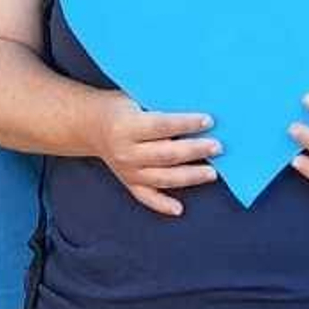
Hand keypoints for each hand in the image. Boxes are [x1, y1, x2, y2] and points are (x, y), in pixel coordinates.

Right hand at [94, 94, 219, 216]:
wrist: (90, 126)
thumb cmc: (120, 108)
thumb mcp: (134, 98)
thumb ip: (159, 107)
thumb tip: (197, 111)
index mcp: (126, 126)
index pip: (161, 126)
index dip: (186, 124)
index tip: (208, 121)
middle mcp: (125, 152)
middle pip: (166, 154)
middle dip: (194, 151)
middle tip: (217, 147)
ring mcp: (127, 171)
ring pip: (162, 178)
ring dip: (189, 177)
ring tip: (211, 173)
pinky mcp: (128, 182)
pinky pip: (146, 197)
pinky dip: (162, 205)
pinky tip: (179, 209)